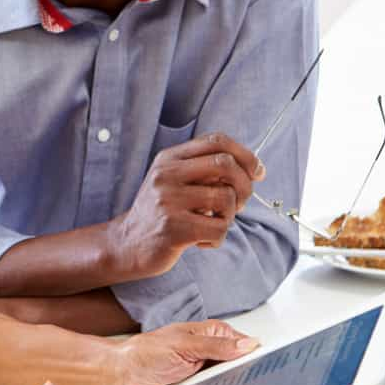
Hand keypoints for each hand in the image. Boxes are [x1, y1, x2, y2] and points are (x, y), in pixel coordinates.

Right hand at [106, 132, 265, 279]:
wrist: (128, 244)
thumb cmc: (161, 213)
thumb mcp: (175, 181)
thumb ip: (205, 170)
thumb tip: (255, 168)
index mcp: (169, 159)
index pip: (216, 140)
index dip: (245, 154)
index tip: (257, 172)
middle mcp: (167, 174)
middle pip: (225, 164)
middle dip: (245, 186)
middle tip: (241, 204)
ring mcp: (169, 201)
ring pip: (226, 198)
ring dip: (231, 215)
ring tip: (215, 223)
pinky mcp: (173, 228)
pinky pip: (218, 228)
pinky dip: (218, 238)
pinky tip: (203, 241)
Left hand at [116, 319, 259, 384]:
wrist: (120, 378)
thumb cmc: (144, 353)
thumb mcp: (184, 345)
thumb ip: (216, 346)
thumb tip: (248, 345)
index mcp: (208, 335)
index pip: (241, 343)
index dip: (254, 353)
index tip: (268, 364)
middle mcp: (207, 355)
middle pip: (238, 366)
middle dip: (245, 375)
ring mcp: (202, 376)